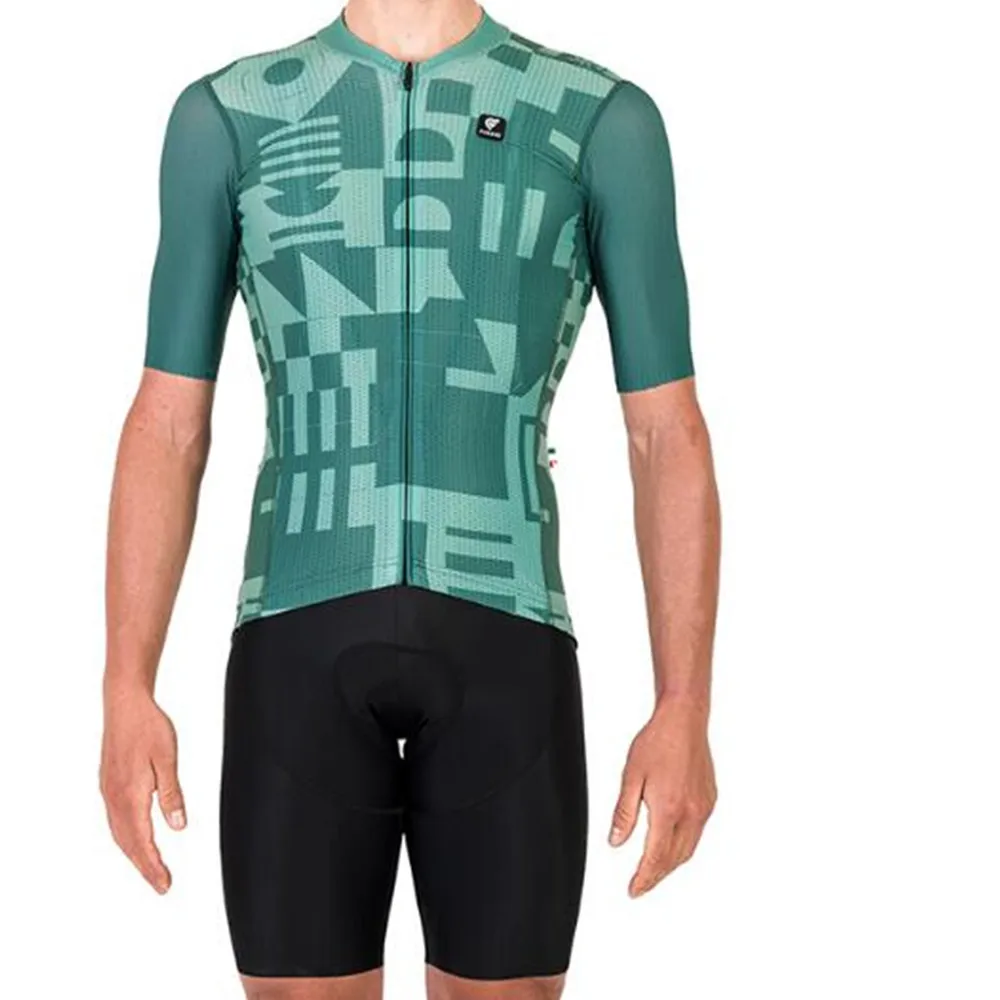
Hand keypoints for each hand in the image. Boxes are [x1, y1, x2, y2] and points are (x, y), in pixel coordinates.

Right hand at [100, 690, 185, 893]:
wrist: (124, 704)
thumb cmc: (148, 727)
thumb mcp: (168, 759)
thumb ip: (171, 794)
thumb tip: (178, 826)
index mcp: (130, 795)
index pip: (142, 841)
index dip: (153, 866)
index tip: (164, 884)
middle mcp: (115, 797)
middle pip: (128, 843)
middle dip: (144, 866)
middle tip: (161, 884)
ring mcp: (108, 791)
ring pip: (119, 833)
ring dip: (134, 853)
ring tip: (150, 868)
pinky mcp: (108, 783)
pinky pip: (115, 820)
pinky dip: (125, 837)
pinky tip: (133, 839)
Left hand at [609, 696, 716, 895]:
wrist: (684, 720)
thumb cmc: (657, 742)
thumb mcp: (631, 776)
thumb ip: (624, 812)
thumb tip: (616, 841)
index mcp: (669, 810)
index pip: (656, 857)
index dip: (644, 878)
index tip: (633, 890)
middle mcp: (691, 813)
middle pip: (674, 859)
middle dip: (657, 875)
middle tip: (640, 885)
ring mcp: (703, 807)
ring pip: (689, 849)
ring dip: (671, 864)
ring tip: (654, 871)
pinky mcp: (709, 800)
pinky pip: (697, 833)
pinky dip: (684, 846)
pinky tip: (672, 844)